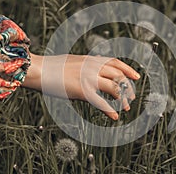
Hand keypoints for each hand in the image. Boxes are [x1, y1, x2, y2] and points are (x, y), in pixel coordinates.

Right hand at [23, 53, 140, 119]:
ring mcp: (88, 78)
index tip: (137, 77)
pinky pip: (100, 102)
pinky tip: (114, 116)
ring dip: (122, 99)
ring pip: (113, 88)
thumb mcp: (74, 60)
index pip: (115, 62)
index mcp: (91, 60)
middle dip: (128, 87)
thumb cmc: (53, 67)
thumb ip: (87, 63)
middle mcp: (92, 67)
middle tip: (132, 97)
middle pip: (118, 76)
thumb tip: (96, 63)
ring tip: (126, 108)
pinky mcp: (82, 90)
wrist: (38, 69)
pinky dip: (109, 110)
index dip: (129, 69)